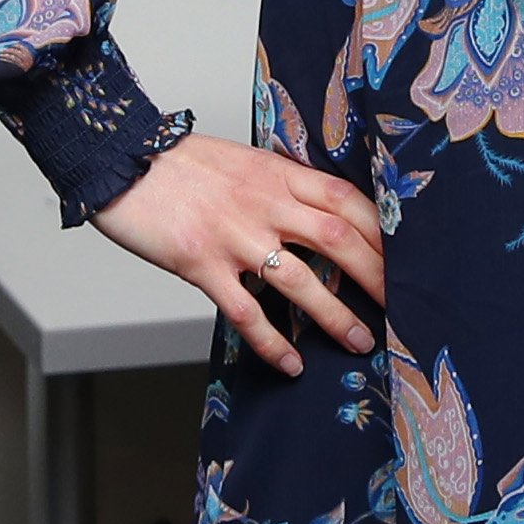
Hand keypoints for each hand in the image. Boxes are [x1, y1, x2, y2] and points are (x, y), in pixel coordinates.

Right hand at [93, 133, 383, 375]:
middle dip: (375, 275)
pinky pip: (247, 312)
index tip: (404, 255)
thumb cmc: (178, 162)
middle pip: (338, 239)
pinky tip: (292, 363)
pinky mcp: (202, 265)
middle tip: (402, 305)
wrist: (119, 159)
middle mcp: (264, 202)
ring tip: (360, 341)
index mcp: (278, 172)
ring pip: (301, 280)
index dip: (380, 229)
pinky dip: (274, 342)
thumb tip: (314, 212)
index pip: (346, 199)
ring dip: (336, 315)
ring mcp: (235, 235)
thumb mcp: (242, 161)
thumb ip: (278, 184)